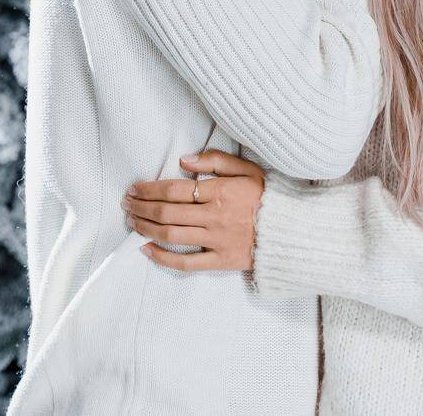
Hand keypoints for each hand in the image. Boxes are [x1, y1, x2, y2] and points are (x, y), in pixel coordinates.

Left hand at [122, 150, 264, 271]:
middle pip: (166, 212)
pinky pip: (186, 263)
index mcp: (220, 191)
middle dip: (141, 207)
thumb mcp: (249, 169)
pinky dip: (162, 258)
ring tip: (131, 221)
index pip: (174, 189)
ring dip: (145, 227)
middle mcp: (214, 216)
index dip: (149, 189)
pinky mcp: (220, 261)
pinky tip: (146, 249)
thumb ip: (217, 161)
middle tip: (126, 203)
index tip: (135, 187)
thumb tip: (185, 160)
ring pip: (171, 235)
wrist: (296, 232)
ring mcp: (216, 240)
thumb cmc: (271, 197)